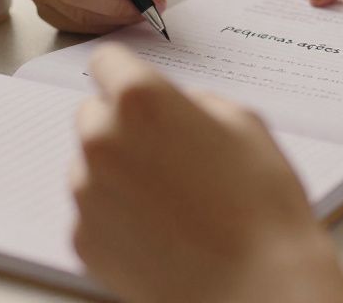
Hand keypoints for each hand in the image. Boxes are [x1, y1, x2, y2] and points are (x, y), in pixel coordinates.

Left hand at [71, 47, 342, 302]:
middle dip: (122, 126)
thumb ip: (195, 103)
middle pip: (93, 114)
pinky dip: (117, 216)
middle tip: (168, 152)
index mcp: (140, 101)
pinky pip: (93, 211)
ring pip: (90, 165)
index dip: (127, 73)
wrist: (256, 286)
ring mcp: (86, 194)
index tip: (137, 87)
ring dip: (119, 171)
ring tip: (172, 200)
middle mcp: (101, 141)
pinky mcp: (82, 240)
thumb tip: (176, 108)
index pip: (106, 61)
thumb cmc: (260, 206)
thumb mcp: (245, 123)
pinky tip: (161, 230)